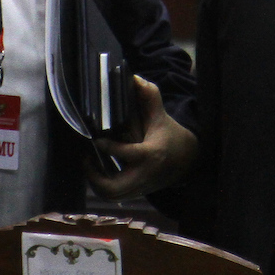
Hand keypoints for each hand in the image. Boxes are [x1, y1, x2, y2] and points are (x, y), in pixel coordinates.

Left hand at [86, 76, 198, 200]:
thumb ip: (150, 97)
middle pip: (115, 188)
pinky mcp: (137, 192)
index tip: (96, 140)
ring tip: (89, 163)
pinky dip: (102, 186)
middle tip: (87, 158)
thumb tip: (136, 78)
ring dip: (96, 182)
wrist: (187, 161)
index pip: (127, 154)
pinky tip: (98, 168)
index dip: (109, 148)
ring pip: (112, 196)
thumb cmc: (171, 136)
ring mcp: (140, 187)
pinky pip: (115, 196)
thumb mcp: (161, 116)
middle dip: (95, 176)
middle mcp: (144, 174)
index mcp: (151, 154)